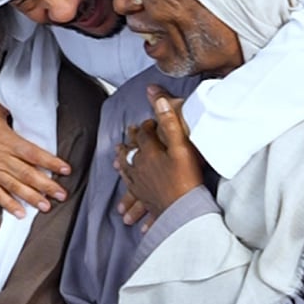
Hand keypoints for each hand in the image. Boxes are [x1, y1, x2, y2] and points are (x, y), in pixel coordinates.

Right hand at [0, 98, 71, 217]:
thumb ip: (13, 109)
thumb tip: (29, 104)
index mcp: (7, 140)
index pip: (34, 153)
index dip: (51, 162)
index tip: (66, 169)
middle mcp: (0, 158)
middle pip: (28, 174)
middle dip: (47, 186)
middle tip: (62, 195)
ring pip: (15, 187)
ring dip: (32, 198)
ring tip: (46, 207)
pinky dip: (8, 204)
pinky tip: (20, 213)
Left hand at [113, 95, 202, 218]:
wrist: (185, 209)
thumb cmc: (186, 177)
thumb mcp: (181, 145)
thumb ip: (168, 120)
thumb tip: (154, 94)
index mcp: (149, 153)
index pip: (143, 136)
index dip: (144, 127)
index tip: (146, 123)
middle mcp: (141, 169)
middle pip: (130, 155)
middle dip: (127, 147)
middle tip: (121, 144)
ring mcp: (142, 186)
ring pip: (128, 175)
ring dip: (122, 169)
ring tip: (117, 167)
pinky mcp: (147, 201)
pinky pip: (136, 198)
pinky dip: (131, 200)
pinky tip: (127, 205)